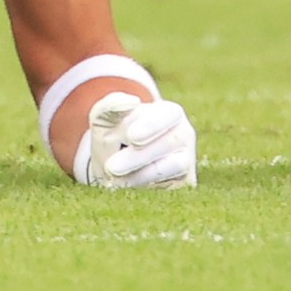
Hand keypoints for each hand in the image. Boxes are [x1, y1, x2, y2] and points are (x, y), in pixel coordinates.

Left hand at [73, 93, 197, 189]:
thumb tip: (132, 101)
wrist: (112, 167)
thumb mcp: (104, 118)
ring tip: (115, 178)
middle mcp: (183, 135)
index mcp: (169, 112)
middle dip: (138, 156)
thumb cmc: (112, 135)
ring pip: (174, 167)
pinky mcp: (185, 184)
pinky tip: (127, 189)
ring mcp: (186, 160)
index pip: (168, 115)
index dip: (151, 125)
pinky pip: (174, 187)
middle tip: (111, 167)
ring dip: (142, 174)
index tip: (131, 136)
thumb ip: (112, 106)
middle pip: (169, 142)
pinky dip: (148, 188)